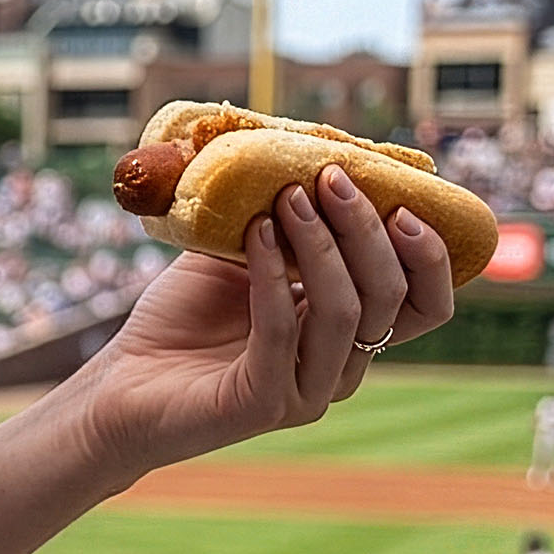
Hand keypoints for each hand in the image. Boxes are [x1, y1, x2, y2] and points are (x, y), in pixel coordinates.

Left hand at [67, 167, 457, 478]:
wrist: (122, 382)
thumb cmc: (182, 316)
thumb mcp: (244, 253)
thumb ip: (285, 218)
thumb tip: (313, 150)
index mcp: (349, 335)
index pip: (424, 305)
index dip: (431, 257)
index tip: (405, 203)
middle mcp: (340, 368)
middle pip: (391, 297)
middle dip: (368, 229)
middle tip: (331, 178)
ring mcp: (307, 391)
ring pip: (346, 312)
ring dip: (323, 245)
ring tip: (289, 196)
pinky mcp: (264, 403)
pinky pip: (283, 331)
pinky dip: (272, 274)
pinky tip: (257, 233)